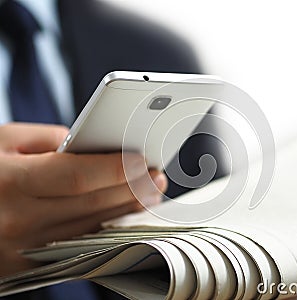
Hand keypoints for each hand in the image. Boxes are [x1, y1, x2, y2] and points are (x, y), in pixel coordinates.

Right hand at [0, 123, 166, 275]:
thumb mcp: (2, 141)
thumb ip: (50, 139)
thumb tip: (92, 146)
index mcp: (10, 181)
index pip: (76, 176)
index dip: (115, 169)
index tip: (144, 161)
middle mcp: (17, 219)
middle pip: (92, 206)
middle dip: (132, 190)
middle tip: (157, 178)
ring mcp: (22, 248)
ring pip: (89, 228)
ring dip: (124, 212)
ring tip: (148, 195)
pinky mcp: (26, 265)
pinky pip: (76, 246)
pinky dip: (102, 230)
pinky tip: (120, 217)